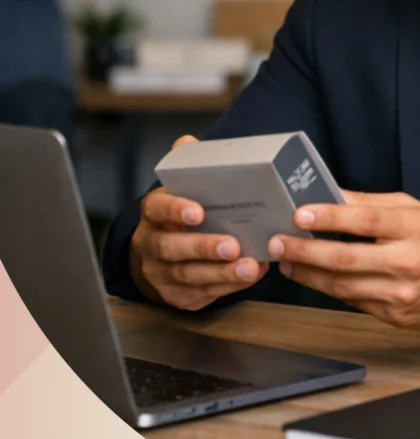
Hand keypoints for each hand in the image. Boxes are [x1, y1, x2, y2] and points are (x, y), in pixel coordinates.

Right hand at [129, 134, 266, 309]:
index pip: (156, 209)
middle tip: (233, 245)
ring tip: (250, 267)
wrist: (159, 255)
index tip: (198, 211)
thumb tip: (187, 142)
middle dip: (202, 247)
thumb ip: (188, 168)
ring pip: (187, 275)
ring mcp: (160, 273)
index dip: (175, 210)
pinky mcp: (176, 296)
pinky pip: (201, 294)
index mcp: (153, 214)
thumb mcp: (182, 191)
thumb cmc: (181, 218)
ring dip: (221, 273)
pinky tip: (251, 276)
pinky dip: (227, 286)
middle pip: (170, 247)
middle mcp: (150, 244)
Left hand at [268, 190, 419, 330]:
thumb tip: (332, 196)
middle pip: (345, 259)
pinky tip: (316, 278)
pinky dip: (331, 290)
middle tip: (278, 242)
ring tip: (288, 261)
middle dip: (304, 250)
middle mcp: (408, 263)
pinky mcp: (396, 316)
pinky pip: (354, 302)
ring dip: (308, 274)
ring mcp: (401, 294)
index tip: (300, 214)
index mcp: (415, 229)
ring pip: (342, 286)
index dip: (330, 217)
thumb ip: (373, 204)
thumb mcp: (417, 211)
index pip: (366, 221)